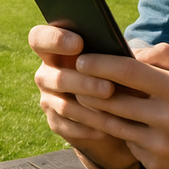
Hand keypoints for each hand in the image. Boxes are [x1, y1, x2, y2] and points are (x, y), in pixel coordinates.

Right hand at [29, 24, 138, 168]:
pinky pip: (70, 127)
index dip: (55, 39)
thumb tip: (130, 55)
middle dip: (84, 83)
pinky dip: (90, 129)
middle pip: (57, 77)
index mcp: (53, 48)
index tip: (78, 42)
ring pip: (65, 106)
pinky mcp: (55, 122)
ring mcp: (48, 99)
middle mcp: (46, 73)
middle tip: (109, 88)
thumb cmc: (111, 71)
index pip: (39, 38)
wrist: (110, 108)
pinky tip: (109, 130)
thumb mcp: (110, 57)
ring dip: (90, 110)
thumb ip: (110, 51)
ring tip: (116, 111)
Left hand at [74, 43, 168, 168]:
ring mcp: (162, 147)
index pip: (129, 70)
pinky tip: (108, 123)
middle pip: (114, 99)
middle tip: (71, 78)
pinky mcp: (156, 167)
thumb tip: (128, 50)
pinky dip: (118, 132)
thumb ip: (163, 55)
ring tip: (79, 97)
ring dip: (92, 111)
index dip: (100, 63)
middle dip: (87, 88)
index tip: (81, 59)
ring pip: (113, 124)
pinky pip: (127, 144)